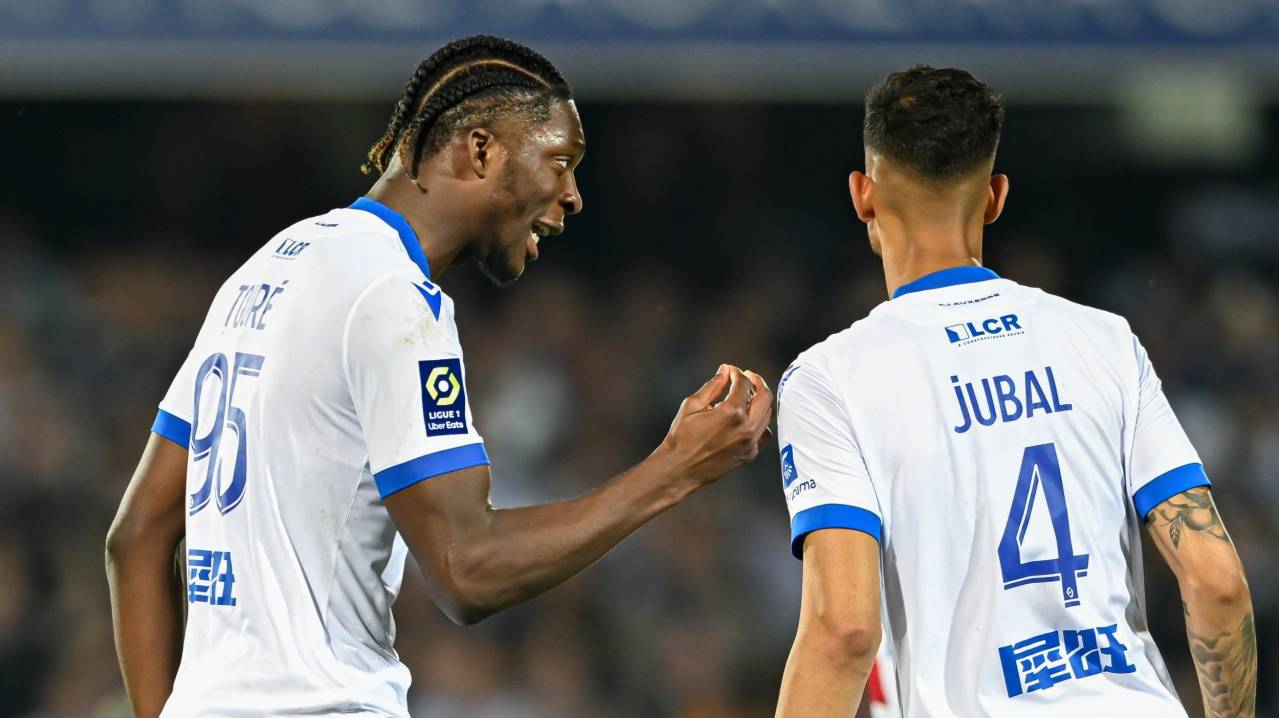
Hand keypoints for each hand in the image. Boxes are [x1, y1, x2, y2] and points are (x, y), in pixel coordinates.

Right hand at [654, 364, 773, 491]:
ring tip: (748, 395)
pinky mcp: (750, 454)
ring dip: (760, 400)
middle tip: (748, 376)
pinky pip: (764, 433)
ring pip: (767, 414)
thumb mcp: (693, 405)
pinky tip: (749, 418)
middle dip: (757, 382)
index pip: (743, 384)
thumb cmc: (682, 437)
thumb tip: (725, 371)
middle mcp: (746, 427)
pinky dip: (760, 422)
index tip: (731, 371)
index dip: (737, 373)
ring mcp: (750, 443)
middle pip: (764, 396)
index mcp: (731, 413)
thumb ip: (713, 386)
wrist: (680, 468)